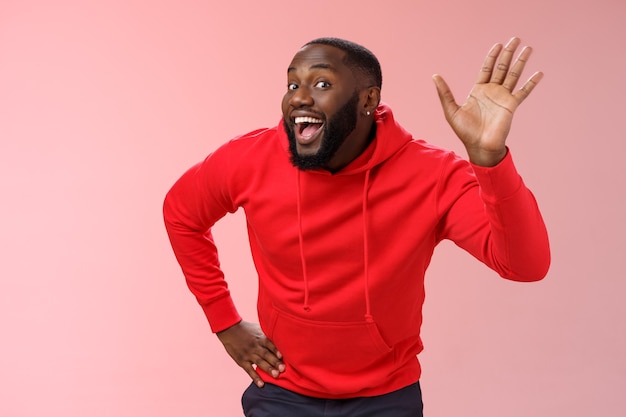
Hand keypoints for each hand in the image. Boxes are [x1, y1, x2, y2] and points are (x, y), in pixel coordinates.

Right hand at [216, 320, 284, 387]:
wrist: (230, 329)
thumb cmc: (247, 329)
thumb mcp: (258, 328)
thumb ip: (268, 335)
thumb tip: (281, 338)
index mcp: (260, 338)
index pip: (270, 344)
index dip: (276, 350)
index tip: (282, 356)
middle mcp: (255, 346)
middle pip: (266, 354)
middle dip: (275, 362)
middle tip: (282, 369)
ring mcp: (248, 354)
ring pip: (259, 362)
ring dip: (268, 369)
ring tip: (276, 375)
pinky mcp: (242, 361)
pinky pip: (249, 370)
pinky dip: (255, 377)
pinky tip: (261, 384)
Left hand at [432, 37, 542, 165]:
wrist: (479, 146)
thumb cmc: (465, 131)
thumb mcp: (451, 110)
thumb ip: (445, 93)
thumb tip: (435, 76)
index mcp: (478, 91)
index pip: (487, 68)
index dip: (492, 56)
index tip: (498, 44)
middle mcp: (492, 92)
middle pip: (502, 67)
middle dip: (508, 53)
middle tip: (515, 39)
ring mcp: (503, 98)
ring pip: (514, 75)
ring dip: (521, 62)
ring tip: (529, 48)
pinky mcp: (512, 106)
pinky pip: (523, 92)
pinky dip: (531, 83)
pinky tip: (539, 73)